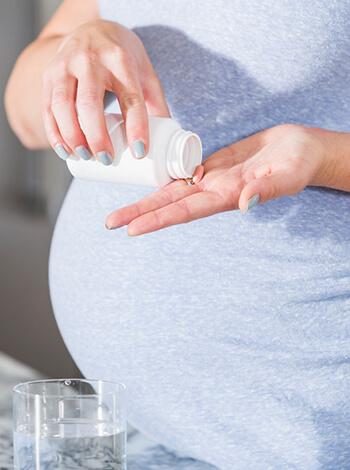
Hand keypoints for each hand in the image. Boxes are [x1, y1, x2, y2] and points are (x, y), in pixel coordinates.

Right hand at [42, 20, 168, 162]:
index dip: (136, 127)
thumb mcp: (145, 73)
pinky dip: (55, 133)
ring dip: (72, 136)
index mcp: (120, 60)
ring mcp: (65, 66)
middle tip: (106, 159)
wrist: (93, 29)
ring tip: (84, 157)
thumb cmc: (122, 58)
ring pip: (63, 105)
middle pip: (90, 103)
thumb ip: (156, 104)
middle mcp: (89, 60)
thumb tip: (167, 142)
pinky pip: (48, 107)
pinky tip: (65, 150)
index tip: (140, 153)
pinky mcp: (49, 76)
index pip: (130, 98)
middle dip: (97, 136)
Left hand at [106, 124, 329, 234]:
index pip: (185, 211)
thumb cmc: (298, 162)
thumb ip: (267, 189)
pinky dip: (162, 177)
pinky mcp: (213, 164)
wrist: (299, 148)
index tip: (131, 229)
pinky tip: (145, 179)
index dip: (158, 219)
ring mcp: (211, 178)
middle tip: (109, 223)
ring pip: (171, 191)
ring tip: (119, 208)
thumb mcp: (287, 175)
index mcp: (226, 196)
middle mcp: (212, 191)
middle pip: (169, 205)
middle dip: (139, 213)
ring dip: (145, 199)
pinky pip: (182, 172)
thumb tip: (245, 204)